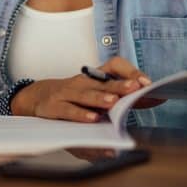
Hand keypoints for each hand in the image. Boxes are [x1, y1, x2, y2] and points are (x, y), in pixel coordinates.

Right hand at [11, 56, 162, 121]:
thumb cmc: (72, 100)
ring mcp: (67, 93)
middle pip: (103, 81)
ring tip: (113, 102)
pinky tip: (91, 120)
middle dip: (120, 85)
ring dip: (99, 98)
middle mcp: (82, 82)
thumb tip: (150, 104)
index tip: (146, 82)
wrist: (36, 98)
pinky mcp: (54, 106)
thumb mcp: (94, 98)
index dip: (131, 72)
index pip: (115, 66)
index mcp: (95, 78)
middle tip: (135, 87)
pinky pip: (68, 111)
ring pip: (85, 94)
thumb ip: (119, 104)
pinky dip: (80, 116)